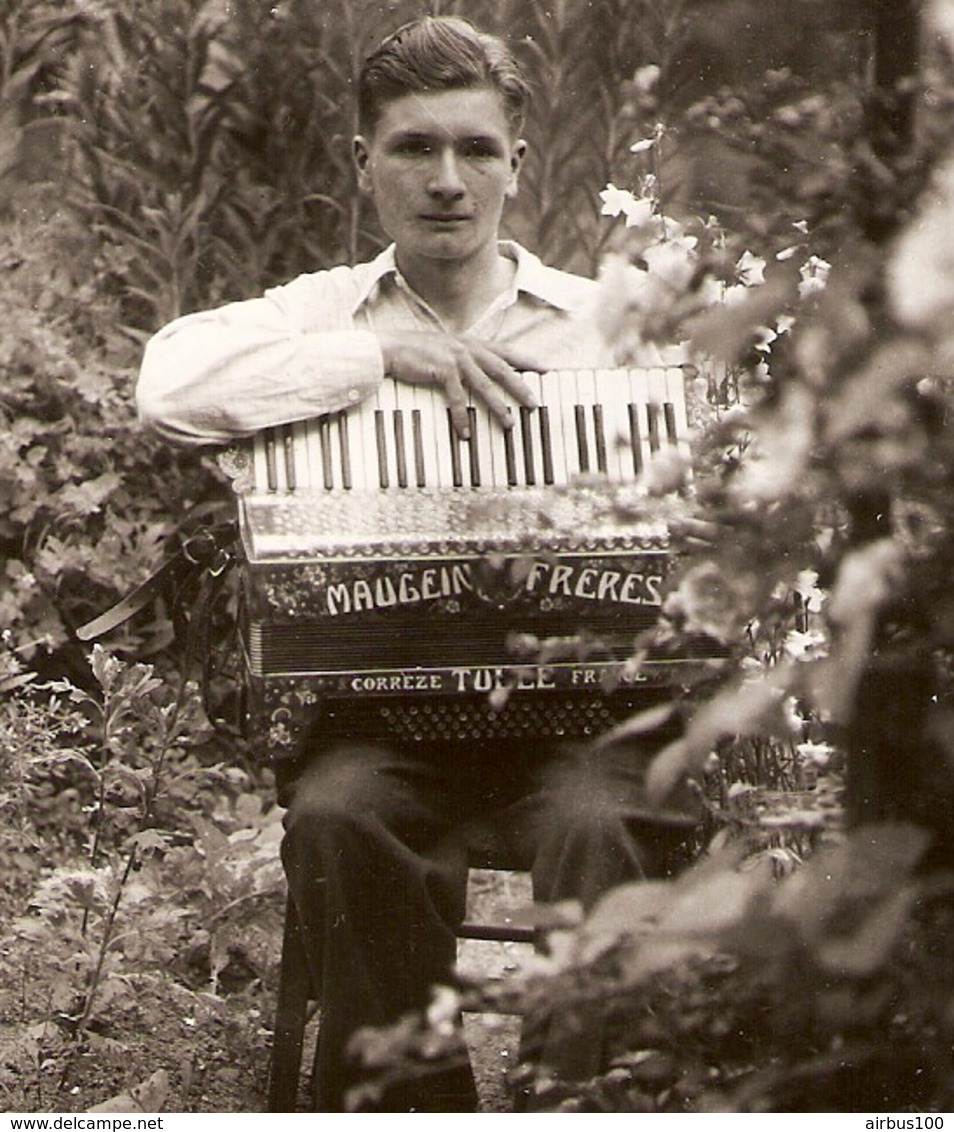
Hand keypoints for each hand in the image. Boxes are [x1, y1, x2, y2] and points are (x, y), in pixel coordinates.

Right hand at [376, 329, 539, 437]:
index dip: (527, 359)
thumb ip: (465, 357)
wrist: (391, 348)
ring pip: (485, 386)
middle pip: (502, 369)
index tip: (546, 369)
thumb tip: (480, 371)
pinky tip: (465, 432)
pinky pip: (457, 397)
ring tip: (509, 423)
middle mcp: (468, 348)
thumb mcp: (447, 349)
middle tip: (535, 404)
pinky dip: (462, 416)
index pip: (506, 351)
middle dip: (521, 387)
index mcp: (472, 343)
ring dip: (498, 406)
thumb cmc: (418, 351)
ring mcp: (456, 358)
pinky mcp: (442, 370)